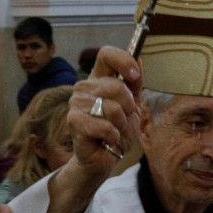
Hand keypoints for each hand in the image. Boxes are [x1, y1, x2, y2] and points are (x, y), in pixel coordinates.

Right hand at [51, 47, 142, 212]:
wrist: (104, 158)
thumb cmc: (116, 130)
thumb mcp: (132, 106)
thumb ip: (134, 84)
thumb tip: (138, 59)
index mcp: (98, 78)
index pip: (106, 55)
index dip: (123, 61)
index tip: (135, 76)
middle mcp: (84, 87)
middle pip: (116, 85)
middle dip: (128, 107)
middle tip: (123, 120)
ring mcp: (76, 103)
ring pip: (112, 108)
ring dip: (120, 125)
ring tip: (113, 131)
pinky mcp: (73, 121)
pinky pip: (105, 126)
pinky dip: (113, 137)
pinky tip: (107, 140)